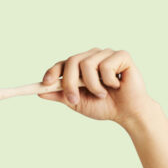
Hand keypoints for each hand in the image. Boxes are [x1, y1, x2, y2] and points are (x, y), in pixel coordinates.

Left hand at [38, 48, 155, 125]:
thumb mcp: (77, 103)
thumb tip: (39, 91)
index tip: (45, 83)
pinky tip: (117, 85)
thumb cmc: (104, 106)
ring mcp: (107, 54)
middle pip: (72, 61)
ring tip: (103, 94)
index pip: (63, 63)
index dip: (52, 71)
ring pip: (88, 64)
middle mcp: (93, 56)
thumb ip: (60, 95)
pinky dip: (109, 81)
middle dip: (70, 83)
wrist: (127, 113)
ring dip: (93, 86)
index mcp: (81, 66)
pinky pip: (106, 66)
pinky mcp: (122, 55)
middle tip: (74, 99)